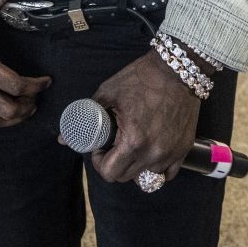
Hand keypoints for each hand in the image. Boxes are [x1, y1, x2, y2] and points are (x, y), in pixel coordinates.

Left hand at [81, 50, 201, 185]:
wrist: (177, 68)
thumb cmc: (142, 78)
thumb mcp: (109, 92)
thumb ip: (85, 116)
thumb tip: (64, 138)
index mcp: (133, 140)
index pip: (110, 173)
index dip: (99, 162)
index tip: (100, 148)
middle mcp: (153, 153)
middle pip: (126, 177)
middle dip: (114, 164)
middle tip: (113, 146)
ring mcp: (171, 153)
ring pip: (147, 177)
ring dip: (135, 166)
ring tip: (133, 146)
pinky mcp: (183, 149)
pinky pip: (167, 174)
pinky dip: (156, 168)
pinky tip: (150, 151)